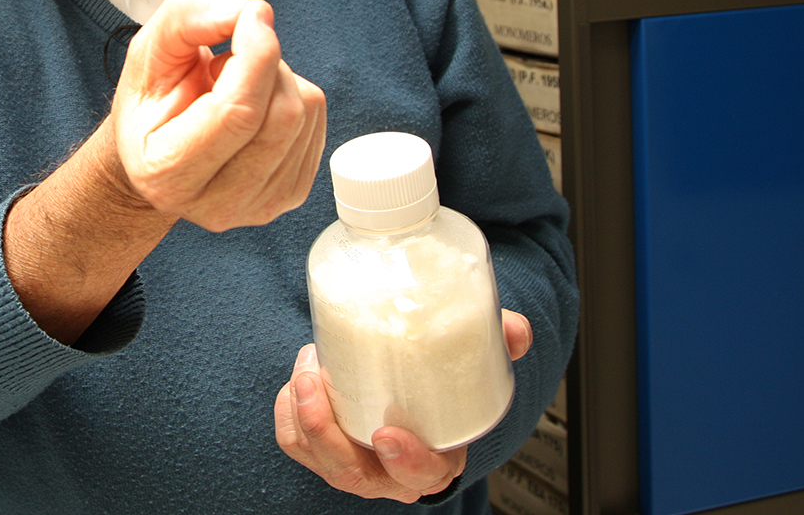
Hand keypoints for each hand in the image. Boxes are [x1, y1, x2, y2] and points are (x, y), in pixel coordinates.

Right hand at [105, 0, 326, 231]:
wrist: (159, 154)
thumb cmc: (152, 104)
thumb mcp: (149, 49)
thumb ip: (189, 17)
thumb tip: (248, 12)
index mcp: (168, 173)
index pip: (238, 111)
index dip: (256, 51)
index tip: (252, 14)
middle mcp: (216, 204)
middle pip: (282, 113)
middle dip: (265, 62)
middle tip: (230, 59)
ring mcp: (259, 208)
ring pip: (305, 113)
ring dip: (277, 78)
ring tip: (234, 89)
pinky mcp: (291, 194)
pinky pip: (317, 121)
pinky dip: (292, 96)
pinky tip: (256, 107)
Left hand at [274, 311, 534, 503]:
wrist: (410, 401)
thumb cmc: (439, 392)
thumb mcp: (473, 373)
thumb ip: (495, 349)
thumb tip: (515, 329)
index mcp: (433, 460)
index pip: (422, 475)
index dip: (406, 460)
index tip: (389, 433)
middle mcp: (387, 473)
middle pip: (350, 472)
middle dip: (325, 431)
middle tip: (316, 382)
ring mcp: (351, 465)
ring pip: (316, 456)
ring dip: (302, 412)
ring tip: (307, 363)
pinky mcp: (320, 451)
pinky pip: (294, 441)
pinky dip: (288, 410)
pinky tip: (299, 376)